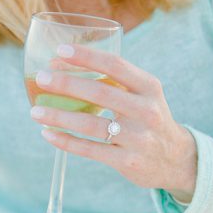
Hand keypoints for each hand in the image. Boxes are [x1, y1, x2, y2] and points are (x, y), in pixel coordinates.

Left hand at [30, 44, 196, 198]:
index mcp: (149, 87)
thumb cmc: (148, 120)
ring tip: (35, 111)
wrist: (176, 160)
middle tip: (41, 78)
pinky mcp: (128, 161)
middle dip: (66, 84)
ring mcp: (138, 138)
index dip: (86, 56)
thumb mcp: (143, 96)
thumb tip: (62, 65)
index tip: (60, 51)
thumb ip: (114, 81)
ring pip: (91, 124)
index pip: (115, 65)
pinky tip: (48, 134)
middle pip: (100, 92)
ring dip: (59, 116)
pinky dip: (66, 141)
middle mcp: (146, 111)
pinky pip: (90, 150)